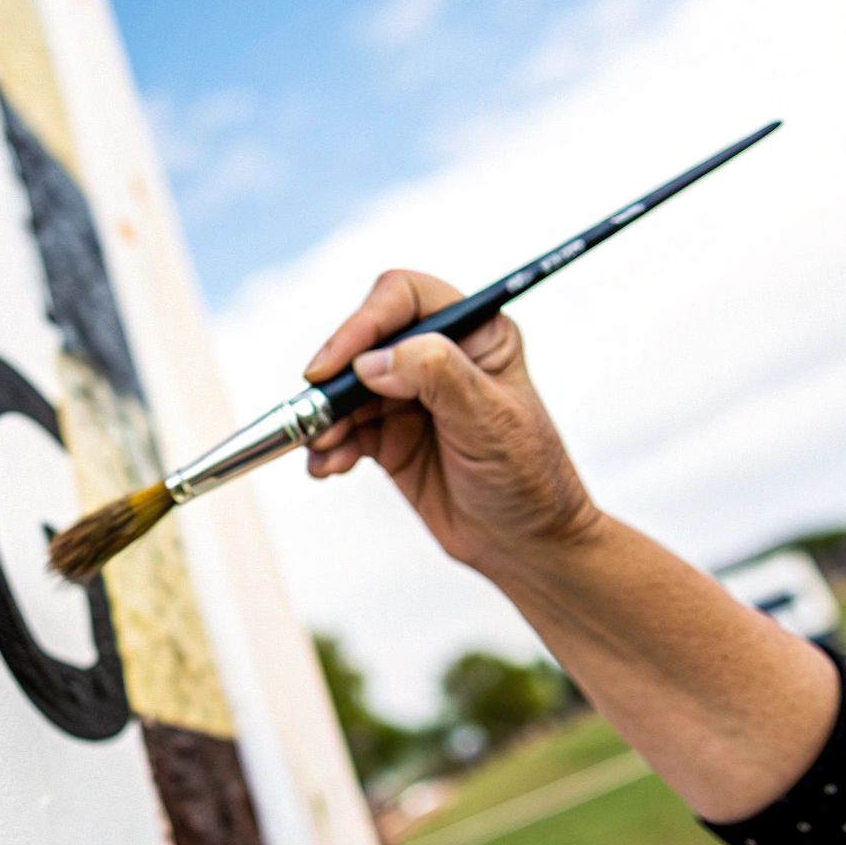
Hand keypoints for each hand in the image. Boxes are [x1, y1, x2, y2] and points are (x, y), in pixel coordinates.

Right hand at [303, 269, 601, 573]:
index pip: (405, 298)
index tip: (334, 366)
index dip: (364, 323)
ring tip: (323, 451)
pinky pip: (344, 430)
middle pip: (364, 343)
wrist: (526, 546)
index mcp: (475, 335)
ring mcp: (410, 397)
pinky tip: (330, 467)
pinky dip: (329, 447)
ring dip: (326, 418)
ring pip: (346, 389)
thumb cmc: (529, 479)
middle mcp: (438, 358)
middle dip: (335, 380)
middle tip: (316, 417)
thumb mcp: (491, 422)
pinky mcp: (388, 436)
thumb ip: (438, 377)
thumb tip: (373, 360)